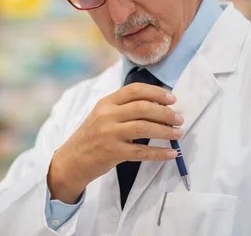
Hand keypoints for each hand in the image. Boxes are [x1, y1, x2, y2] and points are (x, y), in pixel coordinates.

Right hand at [47, 83, 183, 203]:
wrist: (72, 159)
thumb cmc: (92, 136)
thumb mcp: (102, 115)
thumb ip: (124, 108)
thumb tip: (158, 105)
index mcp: (106, 102)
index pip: (135, 90)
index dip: (156, 92)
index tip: (172, 99)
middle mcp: (107, 115)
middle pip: (143, 108)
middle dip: (165, 113)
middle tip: (178, 119)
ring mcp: (109, 134)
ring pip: (144, 128)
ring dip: (165, 131)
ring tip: (178, 133)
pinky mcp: (112, 152)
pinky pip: (142, 152)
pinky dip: (160, 153)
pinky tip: (171, 153)